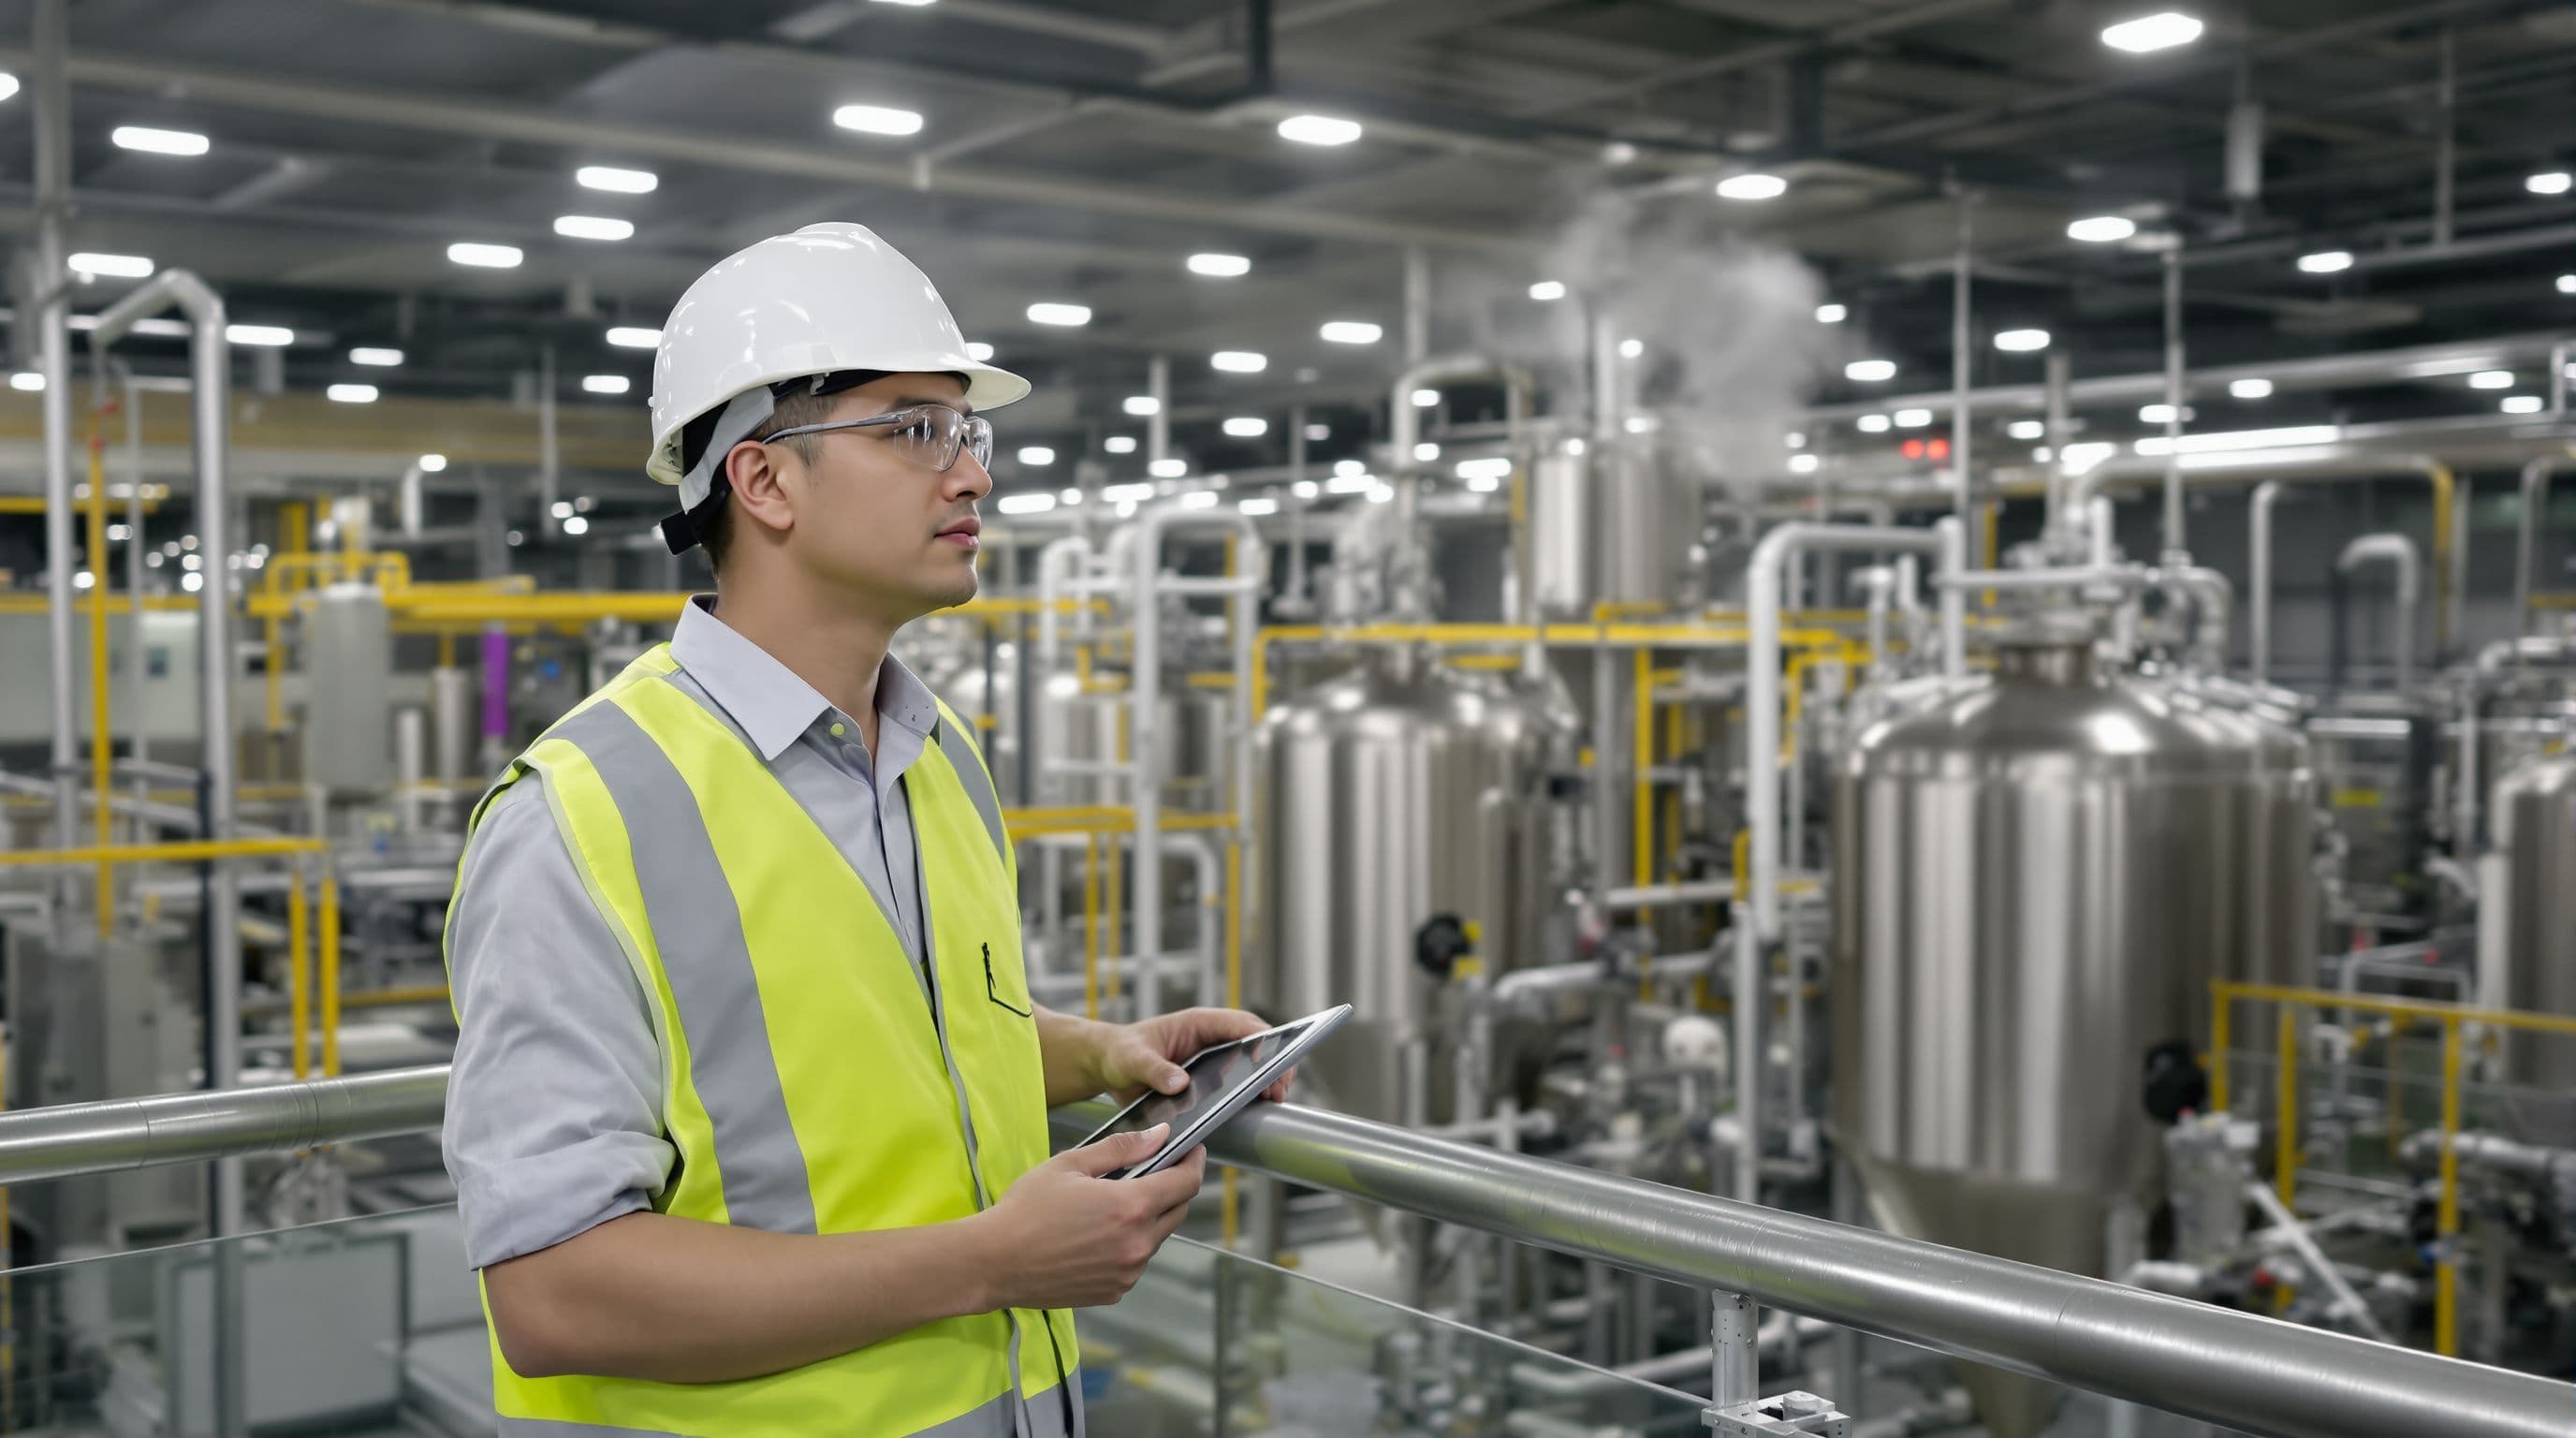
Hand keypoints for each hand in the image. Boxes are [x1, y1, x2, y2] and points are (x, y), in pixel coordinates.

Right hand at [976, 1125, 1207, 1309]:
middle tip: (1154, 1172)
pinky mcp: (1115, 1291)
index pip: (1186, 1183)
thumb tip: (1159, 1136)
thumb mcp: (1071, 1165)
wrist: (994, 1262)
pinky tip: (1098, 1235)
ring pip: (1156, 1237)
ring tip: (1112, 1206)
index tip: (1193, 1151)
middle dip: (1173, 1188)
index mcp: (1131, 1207)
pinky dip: (1128, 1245)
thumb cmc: (1026, 1209)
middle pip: (1178, 1211)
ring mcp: (1128, 1272)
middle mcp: (1138, 1244)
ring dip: (1148, 1218)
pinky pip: (1135, 1261)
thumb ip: (1122, 1148)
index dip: (1194, 1162)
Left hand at [1091, 1007, 1295, 1103]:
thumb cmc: (1119, 1052)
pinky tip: (1257, 1110)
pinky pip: (1236, 1087)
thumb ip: (1154, 1069)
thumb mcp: (1132, 1059)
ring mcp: (1212, 1062)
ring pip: (1250, 1067)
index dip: (1258, 1037)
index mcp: (1197, 1024)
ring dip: (1266, 1081)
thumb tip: (1180, 1084)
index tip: (1266, 1057)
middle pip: (1254, 1045)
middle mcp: (1210, 1040)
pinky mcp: (1209, 1083)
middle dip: (1272, 1062)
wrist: (1108, 1067)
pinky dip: (1249, 1097)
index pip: (1238, 1023)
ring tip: (1274, 1099)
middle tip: (1280, 1087)